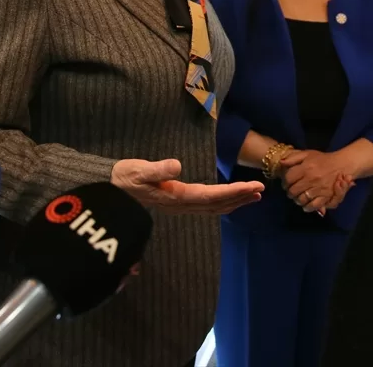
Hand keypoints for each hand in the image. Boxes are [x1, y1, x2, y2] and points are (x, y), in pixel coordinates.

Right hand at [112, 158, 262, 213]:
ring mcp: (181, 205)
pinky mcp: (178, 202)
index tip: (252, 186)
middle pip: (217, 204)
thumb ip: (157, 169)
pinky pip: (207, 205)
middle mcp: (182, 204)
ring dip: (235, 201)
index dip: (233, 192)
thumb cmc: (125, 177)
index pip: (211, 195)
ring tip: (254, 196)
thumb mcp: (138, 170)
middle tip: (261, 190)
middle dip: (240, 197)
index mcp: (176, 196)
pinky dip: (223, 203)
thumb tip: (177, 165)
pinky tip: (231, 200)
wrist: (111, 188)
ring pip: (214, 207)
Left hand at [280, 150, 355, 212]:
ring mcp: (318, 189)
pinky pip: (313, 206)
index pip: (288, 179)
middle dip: (289, 193)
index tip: (285, 184)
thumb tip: (281, 163)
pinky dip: (307, 207)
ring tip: (297, 197)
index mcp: (305, 168)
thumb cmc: (322, 159)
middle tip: (291, 192)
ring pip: (301, 199)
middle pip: (293, 191)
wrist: (341, 164)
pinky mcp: (325, 196)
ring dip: (297, 200)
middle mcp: (311, 179)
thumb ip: (293, 158)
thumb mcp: (307, 154)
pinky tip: (305, 205)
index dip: (284, 183)